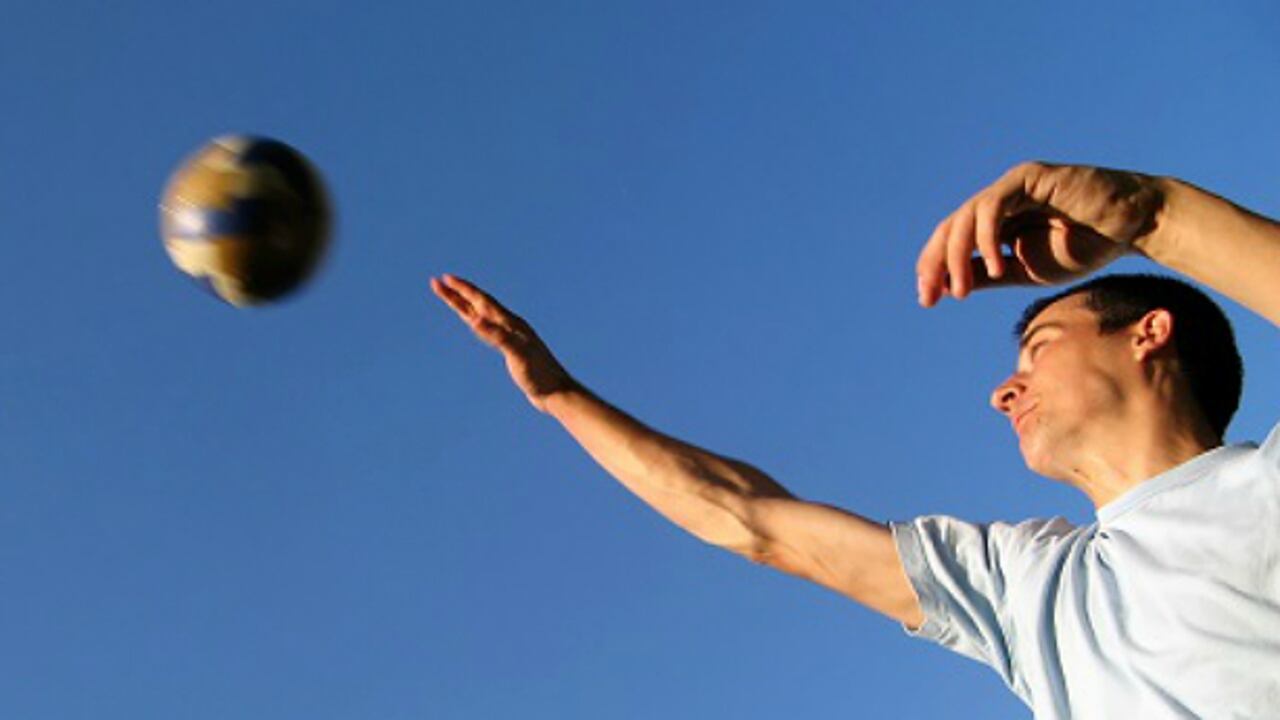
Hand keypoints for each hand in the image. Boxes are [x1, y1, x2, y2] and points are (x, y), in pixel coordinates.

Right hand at [430, 274, 575, 411]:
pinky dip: (477, 321)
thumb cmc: (539, 374)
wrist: (556, 391)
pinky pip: (488, 329)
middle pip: (479, 304)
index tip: (444, 279)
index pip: (482, 301)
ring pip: (482, 314)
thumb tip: (475, 320)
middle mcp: (510, 326)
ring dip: (465, 304)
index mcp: (511, 324)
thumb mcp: (517, 354)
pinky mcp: (510, 348)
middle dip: (457, 293)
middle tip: (437, 282)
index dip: (463, 290)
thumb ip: (497, 336)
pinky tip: (475, 321)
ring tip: (450, 296)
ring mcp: (511, 336)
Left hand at [916, 162, 1165, 306]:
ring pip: (966, 217)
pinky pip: (993, 205)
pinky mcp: (1027, 177)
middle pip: (950, 228)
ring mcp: (1011, 186)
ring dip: (957, 256)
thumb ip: (989, 273)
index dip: (934, 268)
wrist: (1131, 228)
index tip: (927, 300)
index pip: (952, 241)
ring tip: (960, 291)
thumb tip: (950, 285)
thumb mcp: (1025, 270)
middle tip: (929, 296)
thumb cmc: (1084, 247)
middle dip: (935, 263)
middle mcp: (998, 201)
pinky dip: (987, 237)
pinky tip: (997, 265)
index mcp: (995, 221)